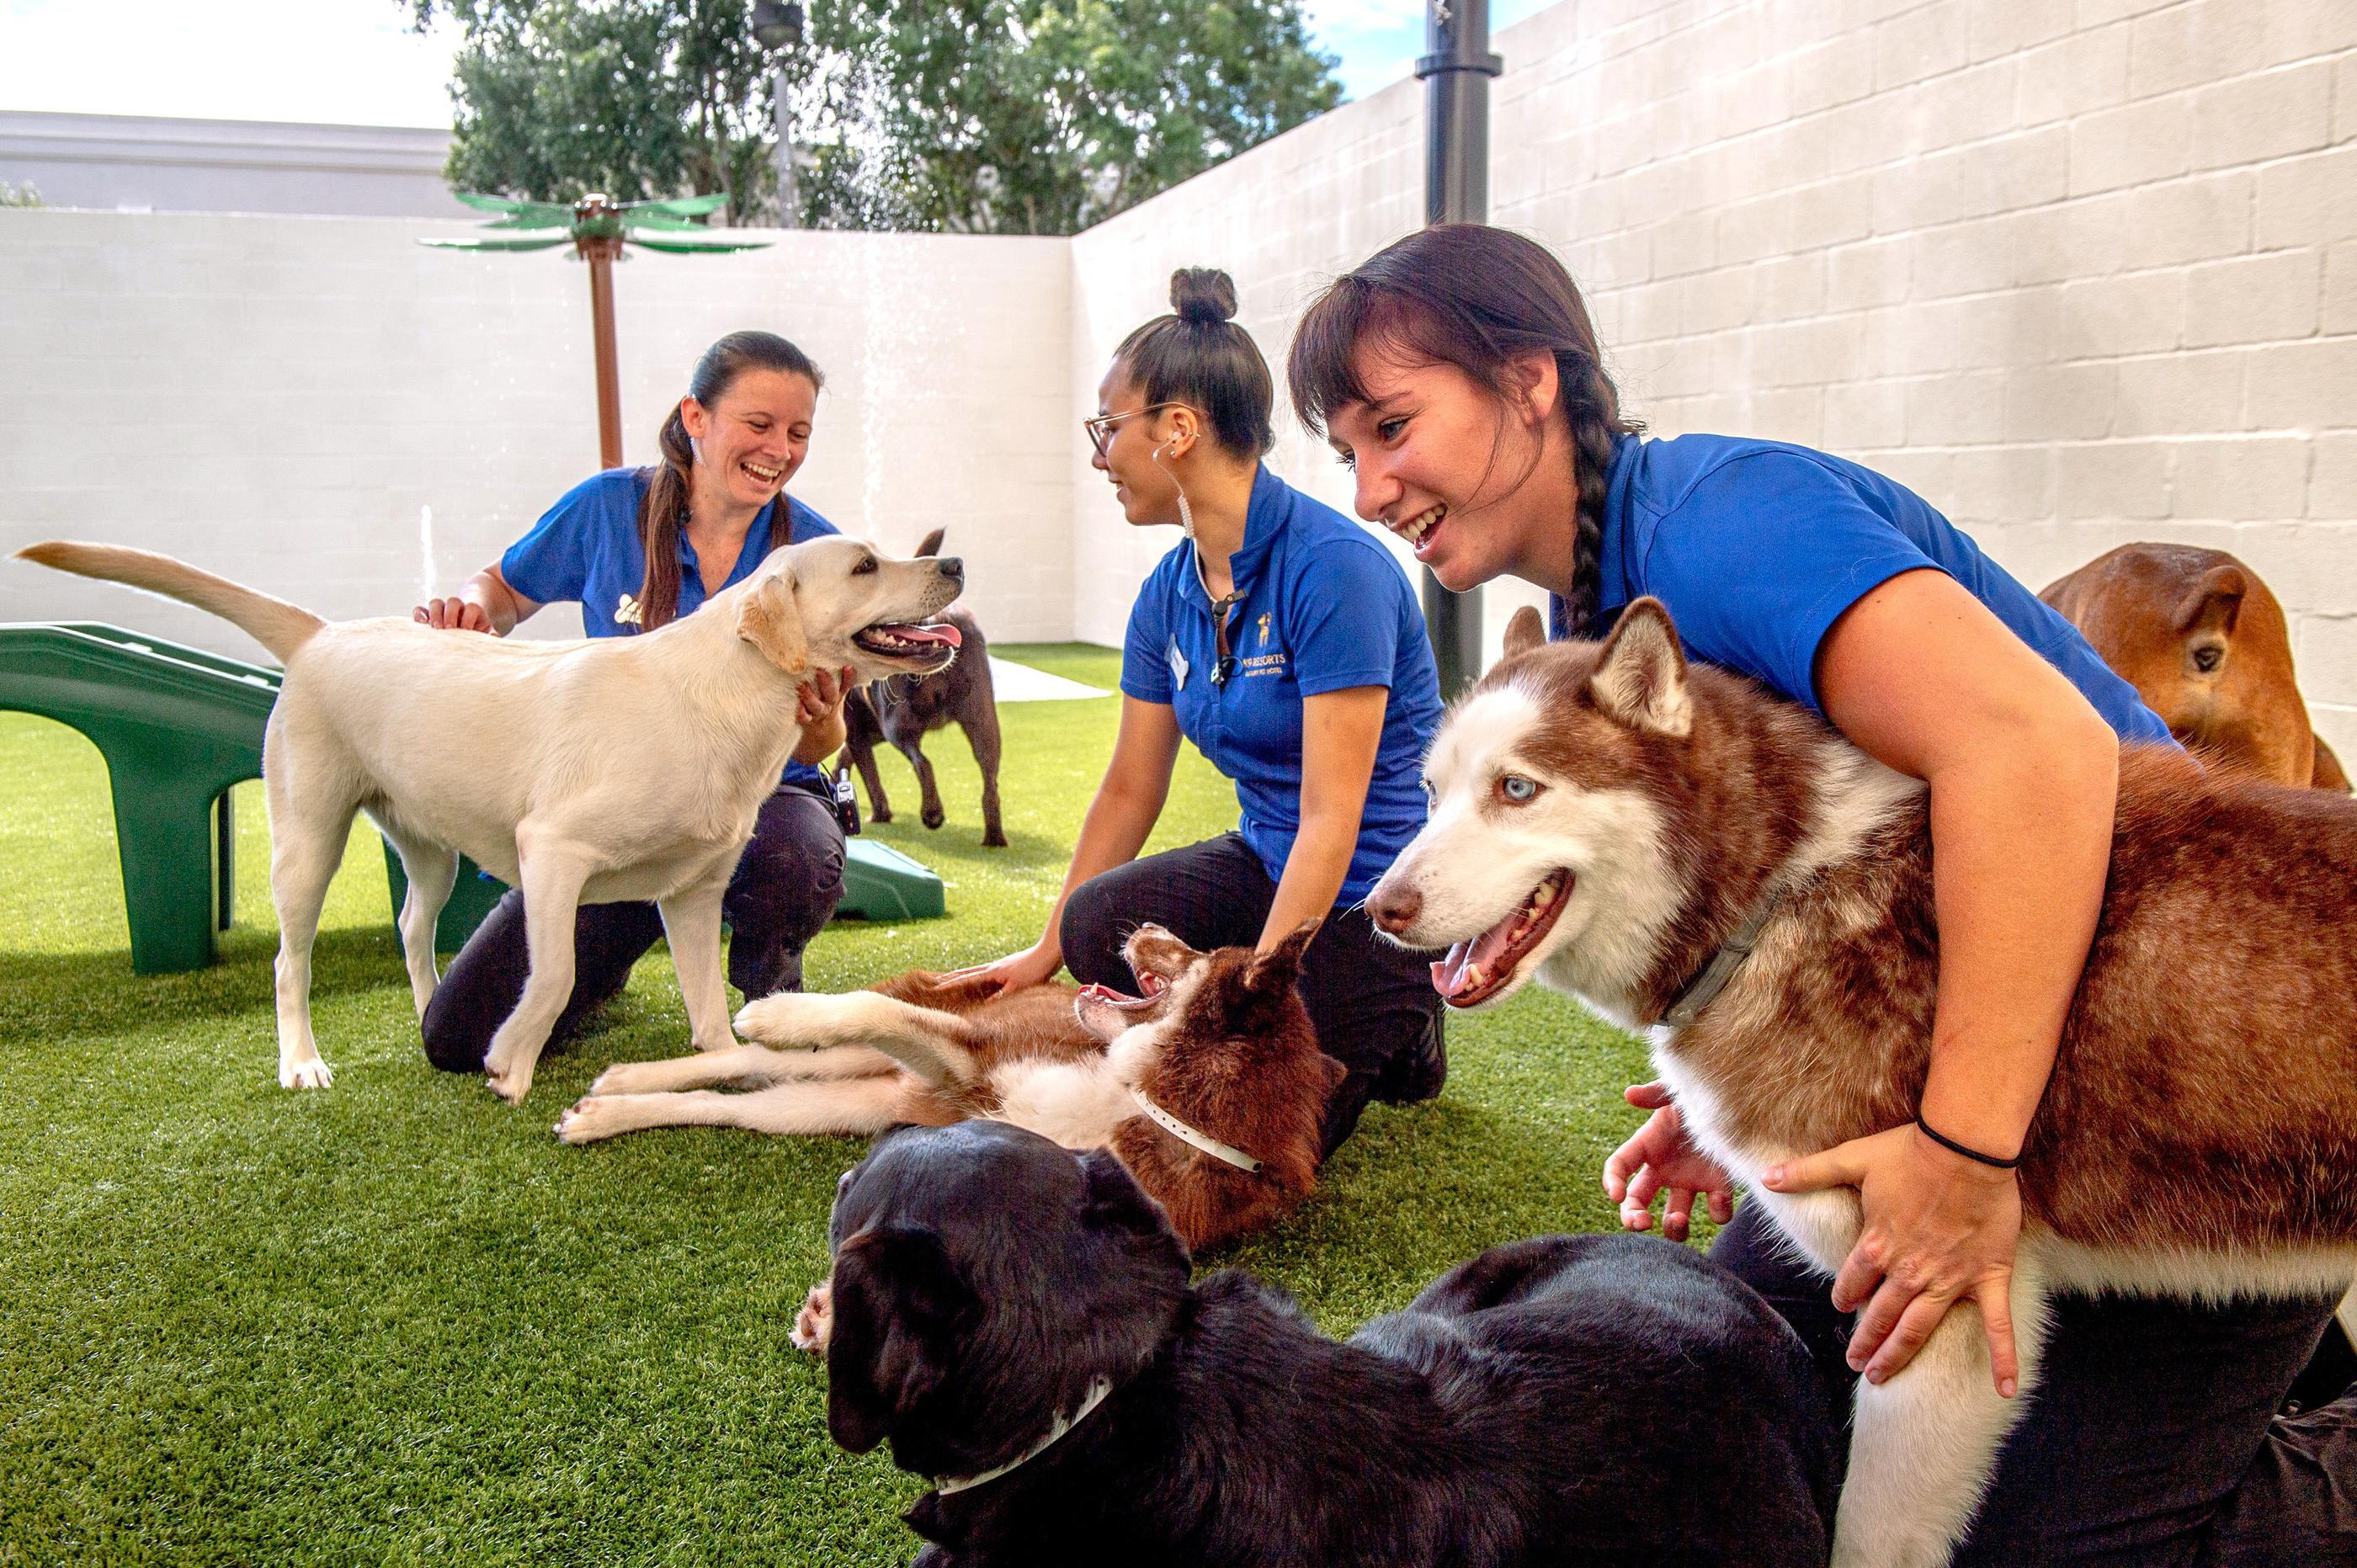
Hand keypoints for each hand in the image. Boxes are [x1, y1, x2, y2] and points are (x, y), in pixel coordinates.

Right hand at [415, 596, 491, 632]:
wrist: (467, 626)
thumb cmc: (477, 632)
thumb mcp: (486, 632)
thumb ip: (490, 634)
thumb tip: (495, 637)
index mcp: (474, 610)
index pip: (472, 608)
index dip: (468, 617)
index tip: (466, 629)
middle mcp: (458, 607)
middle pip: (453, 602)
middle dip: (450, 614)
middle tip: (449, 628)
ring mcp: (442, 609)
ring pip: (436, 603)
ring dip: (434, 614)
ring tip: (434, 628)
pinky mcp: (429, 614)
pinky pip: (421, 609)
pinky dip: (419, 614)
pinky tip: (420, 624)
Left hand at [796, 665, 855, 725]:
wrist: (824, 728)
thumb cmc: (825, 700)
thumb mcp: (835, 689)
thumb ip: (833, 673)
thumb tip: (827, 646)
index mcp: (838, 693)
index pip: (846, 684)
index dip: (849, 676)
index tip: (848, 666)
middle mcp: (830, 702)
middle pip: (831, 693)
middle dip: (826, 682)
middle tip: (819, 671)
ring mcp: (820, 712)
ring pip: (817, 706)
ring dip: (810, 696)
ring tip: (802, 686)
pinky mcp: (808, 721)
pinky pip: (805, 718)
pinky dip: (800, 713)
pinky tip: (796, 705)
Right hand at [941, 942, 1060, 995]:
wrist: (1050, 952)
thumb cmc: (1035, 969)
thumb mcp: (1017, 987)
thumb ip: (1001, 997)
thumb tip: (985, 1007)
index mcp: (993, 971)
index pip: (968, 978)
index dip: (952, 983)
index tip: (937, 987)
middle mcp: (995, 967)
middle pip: (969, 972)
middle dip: (954, 977)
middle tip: (939, 980)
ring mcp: (1002, 966)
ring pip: (979, 972)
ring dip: (967, 976)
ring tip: (957, 979)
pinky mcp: (1011, 968)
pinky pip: (991, 975)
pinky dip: (982, 979)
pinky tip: (986, 983)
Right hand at [1601, 1082, 1734, 1241]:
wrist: (1735, 1101)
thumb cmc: (1697, 1094)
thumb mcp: (1676, 1092)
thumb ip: (1655, 1094)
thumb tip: (1629, 1094)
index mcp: (1648, 1145)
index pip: (1619, 1166)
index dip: (1612, 1181)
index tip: (1616, 1195)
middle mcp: (1664, 1170)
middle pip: (1637, 1201)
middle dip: (1632, 1217)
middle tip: (1642, 1223)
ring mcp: (1690, 1182)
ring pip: (1674, 1218)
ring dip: (1672, 1227)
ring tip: (1677, 1220)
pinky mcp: (1718, 1188)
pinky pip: (1716, 1212)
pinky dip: (1718, 1212)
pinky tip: (1718, 1199)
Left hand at [1764, 1124, 2022, 1394]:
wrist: (1966, 1148)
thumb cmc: (1909, 1151)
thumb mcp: (1852, 1158)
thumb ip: (1808, 1172)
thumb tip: (1766, 1177)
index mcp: (1877, 1246)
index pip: (1852, 1283)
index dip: (1844, 1296)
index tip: (1841, 1306)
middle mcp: (1910, 1271)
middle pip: (1880, 1315)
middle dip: (1864, 1341)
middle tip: (1855, 1363)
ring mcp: (1949, 1280)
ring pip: (1919, 1329)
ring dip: (1899, 1354)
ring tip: (1881, 1376)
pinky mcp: (1986, 1279)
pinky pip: (1998, 1325)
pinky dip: (2004, 1359)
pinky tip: (2004, 1389)